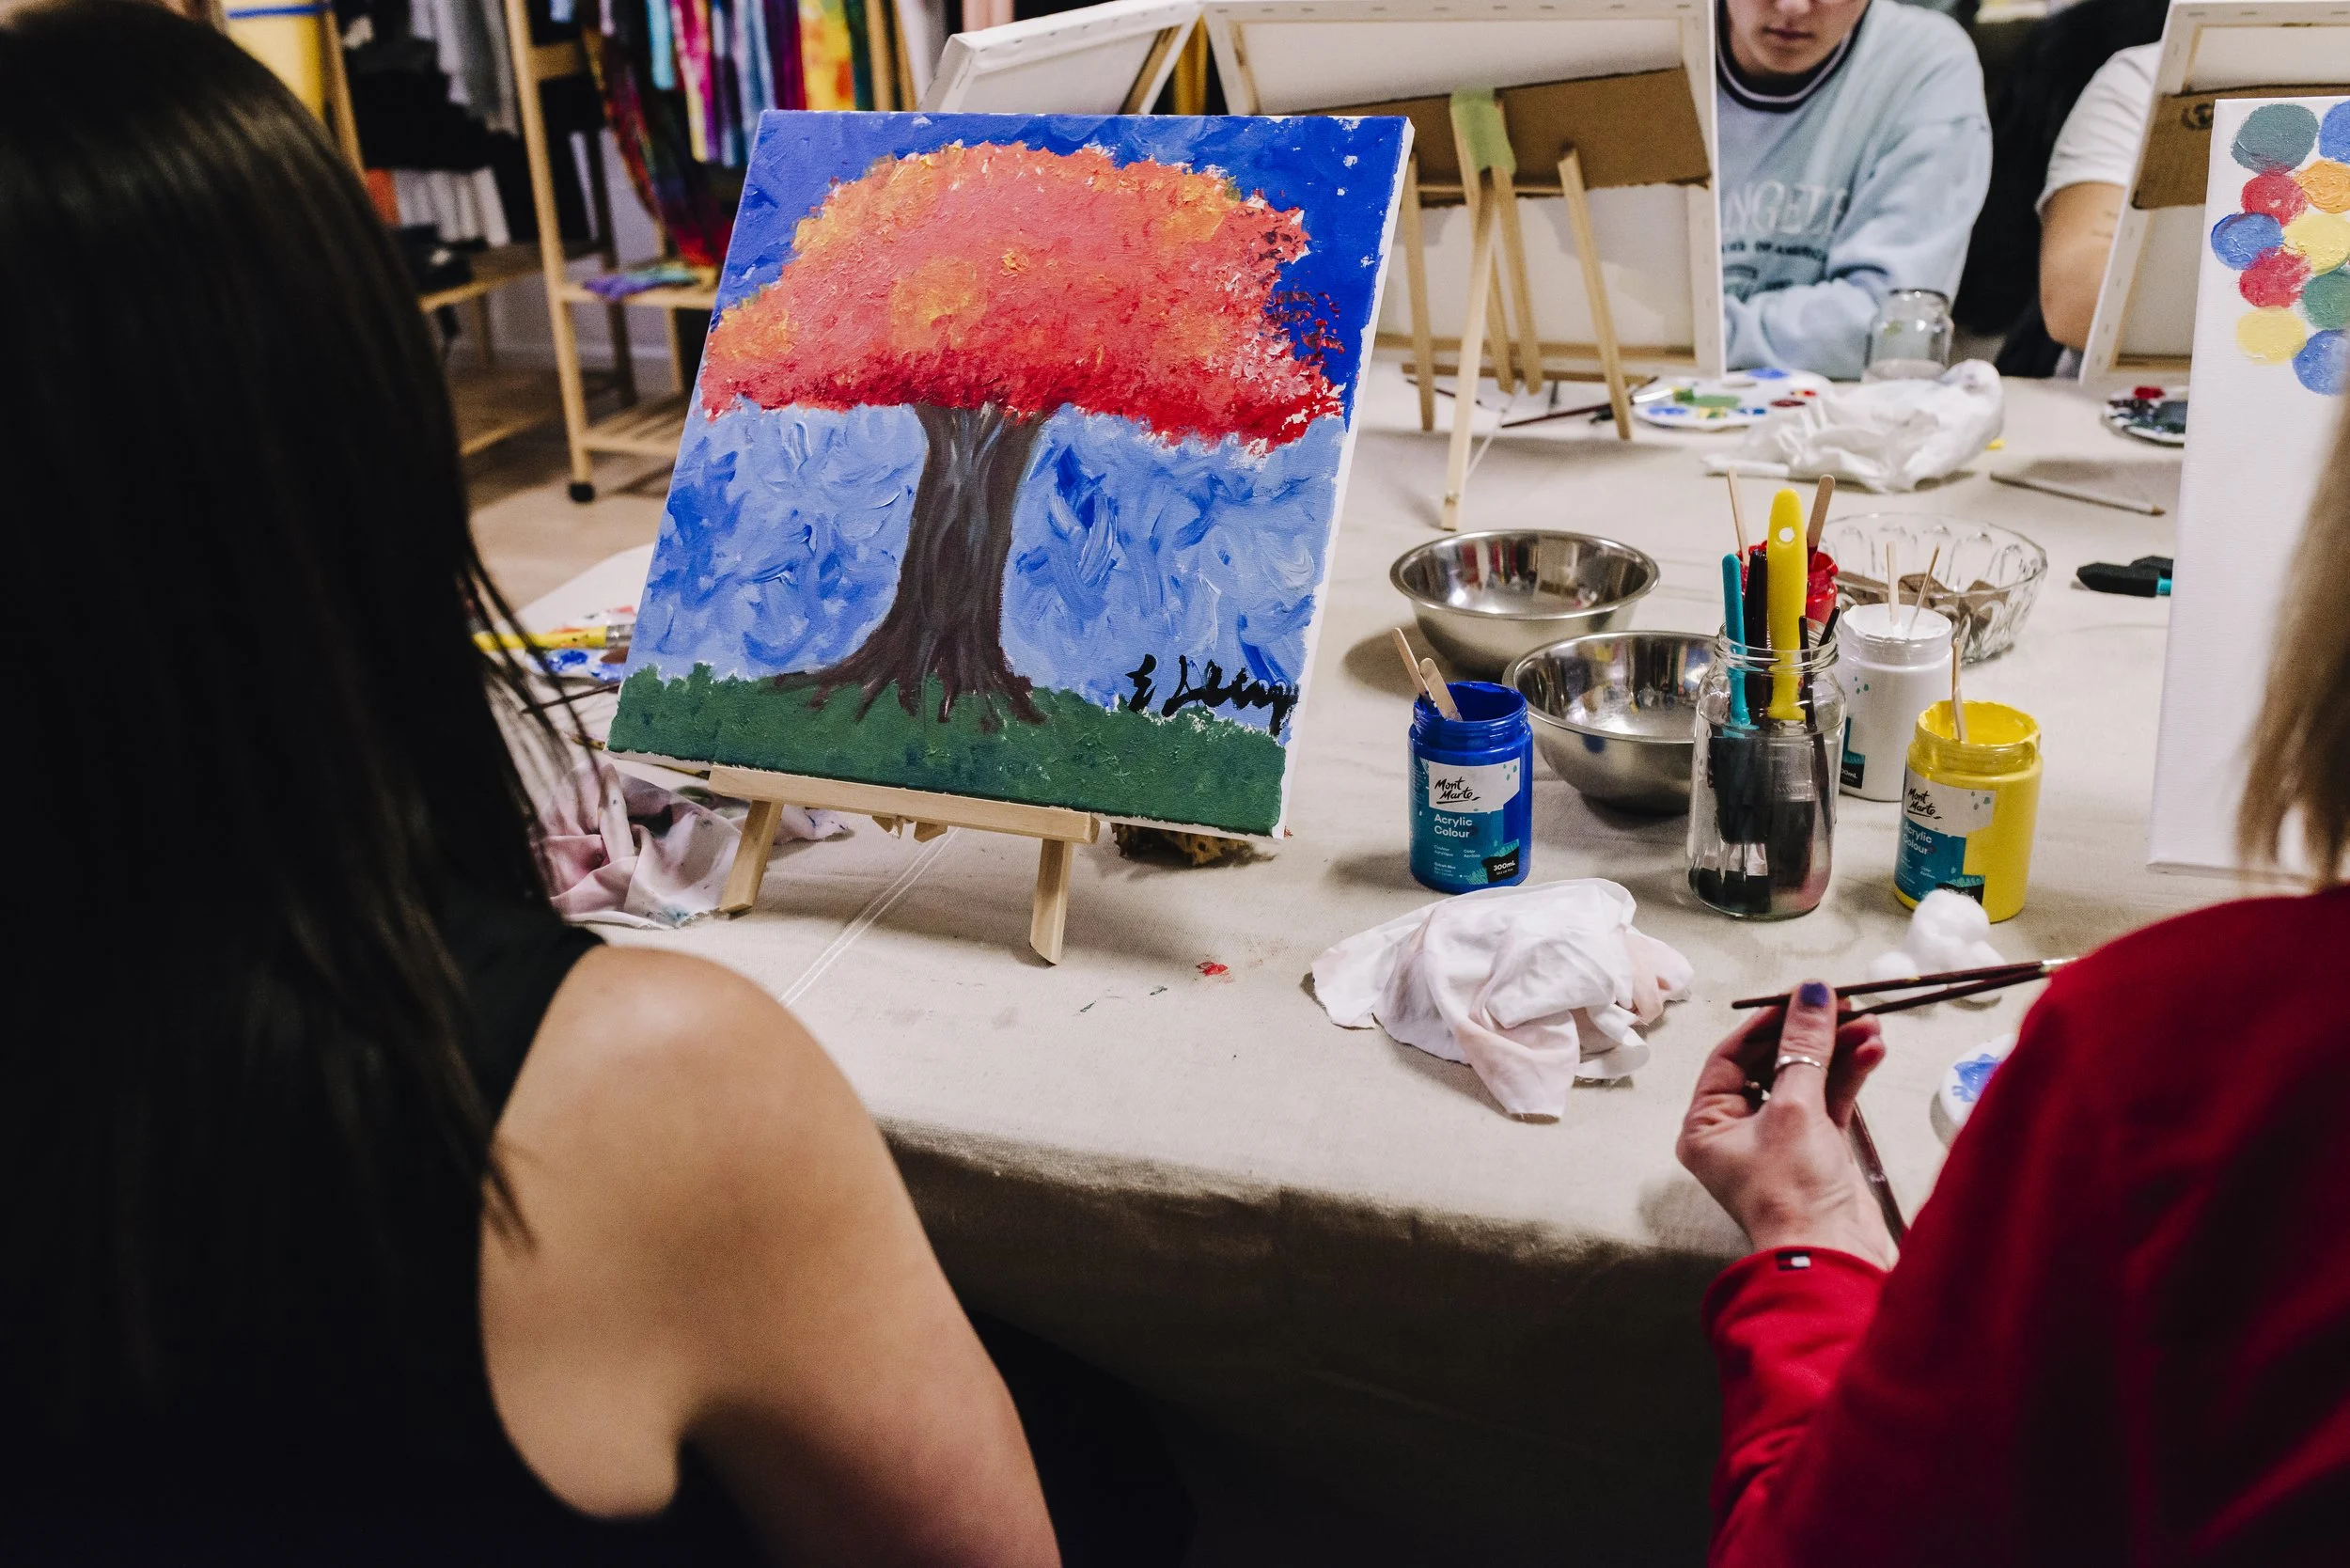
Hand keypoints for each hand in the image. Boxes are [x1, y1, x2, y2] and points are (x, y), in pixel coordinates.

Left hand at [1676, 979, 1896, 1267]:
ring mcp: (1779, 1143)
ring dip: (1837, 1051)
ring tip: (1870, 1022)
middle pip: (1771, 1065)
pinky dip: (1849, 1077)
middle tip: (1844, 1003)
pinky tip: (1872, 1050)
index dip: (1765, 1023)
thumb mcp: (1795, 1107)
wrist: (1834, 1258)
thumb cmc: (1794, 1189)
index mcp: (1705, 1125)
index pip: (1729, 1057)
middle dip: (1810, 1035)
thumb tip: (1812, 993)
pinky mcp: (1817, 1153)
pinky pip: (1829, 1102)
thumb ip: (1803, 1046)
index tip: (1800, 996)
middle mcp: (1736, 1133)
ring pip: (1806, 1081)